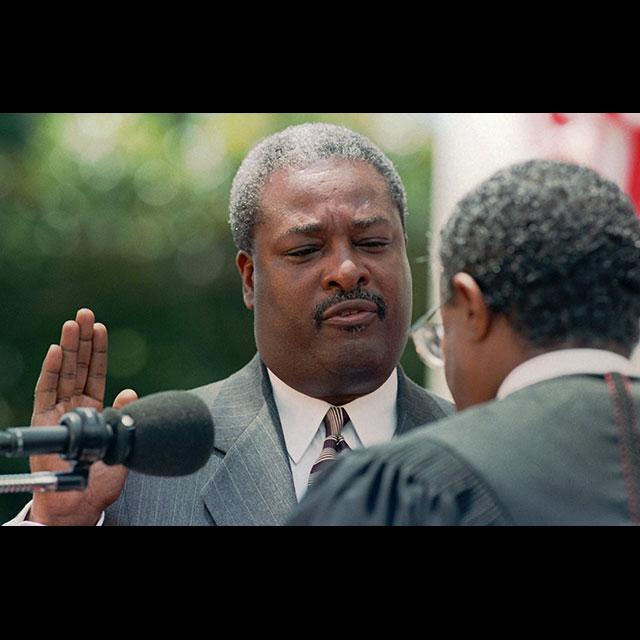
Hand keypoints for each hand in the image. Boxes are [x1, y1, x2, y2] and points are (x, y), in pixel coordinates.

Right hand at [29, 309, 137, 525]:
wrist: (80, 502)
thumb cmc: (101, 477)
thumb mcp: (121, 440)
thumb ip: (123, 414)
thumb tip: (132, 391)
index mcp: (94, 407)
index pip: (96, 372)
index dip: (99, 350)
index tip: (101, 328)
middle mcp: (75, 405)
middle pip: (79, 366)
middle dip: (83, 339)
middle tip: (86, 314)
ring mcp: (58, 410)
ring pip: (64, 372)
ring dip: (69, 346)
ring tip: (73, 322)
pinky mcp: (43, 419)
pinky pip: (46, 390)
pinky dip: (52, 370)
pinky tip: (57, 350)